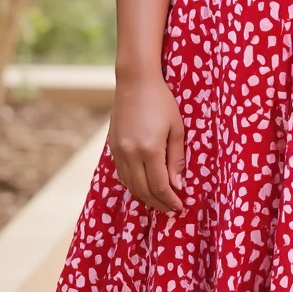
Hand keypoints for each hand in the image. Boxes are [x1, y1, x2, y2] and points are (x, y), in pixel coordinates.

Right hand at [109, 71, 185, 211]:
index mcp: (149, 149)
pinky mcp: (112, 147)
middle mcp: (130, 153)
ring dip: (145, 197)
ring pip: (130, 185)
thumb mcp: (176, 128)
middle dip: (158, 203)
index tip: (180, 206)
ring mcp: (118, 151)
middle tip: (171, 209)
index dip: (170, 199)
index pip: (160, 185)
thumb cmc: (161, 101)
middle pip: (143, 190)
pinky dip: (133, 185)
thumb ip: (176, 158)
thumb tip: (178, 185)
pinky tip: (143, 187)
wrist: (135, 81)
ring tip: (159, 202)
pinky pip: (122, 174)